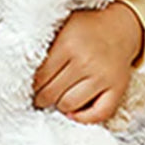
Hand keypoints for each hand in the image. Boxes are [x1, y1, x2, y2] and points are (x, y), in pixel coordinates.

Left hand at [32, 3, 142, 123]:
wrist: (120, 27)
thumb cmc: (87, 28)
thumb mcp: (63, 27)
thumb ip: (46, 46)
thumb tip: (24, 70)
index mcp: (68, 44)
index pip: (41, 76)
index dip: (33, 85)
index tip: (32, 87)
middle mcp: (85, 61)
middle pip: (52, 93)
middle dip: (42, 98)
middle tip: (40, 97)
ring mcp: (102, 76)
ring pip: (70, 105)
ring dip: (59, 106)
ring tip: (56, 100)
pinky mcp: (117, 88)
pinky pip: (99, 113)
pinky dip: (84, 118)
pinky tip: (74, 112)